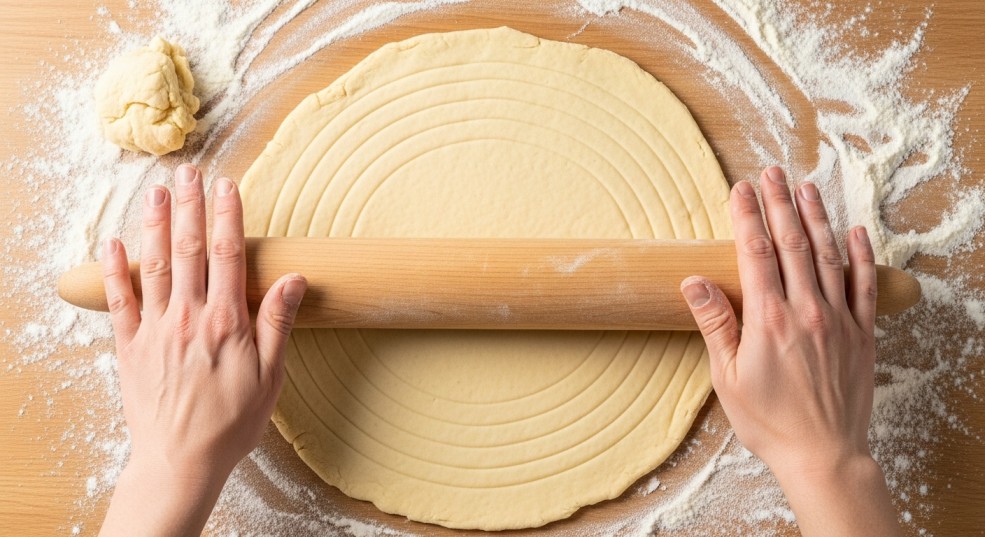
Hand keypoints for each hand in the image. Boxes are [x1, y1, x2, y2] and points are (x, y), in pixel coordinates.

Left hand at [98, 164, 306, 536]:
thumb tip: (293, 280)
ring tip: (157, 192)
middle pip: (188, 250)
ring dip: (156, 225)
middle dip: (190, 207)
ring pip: (154, 266)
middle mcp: (187, 318)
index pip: (226, 256)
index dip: (227, 217)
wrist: (181, 461)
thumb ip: (278, 324)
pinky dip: (116, 270)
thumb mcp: (271, 377)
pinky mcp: (130, 348)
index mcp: (226, 323)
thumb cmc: (232, 423)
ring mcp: (155, 330)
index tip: (228, 186)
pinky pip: (120, 301)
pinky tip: (115, 243)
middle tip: (189, 173)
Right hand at [681, 166, 899, 535]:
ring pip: (827, 255)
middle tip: (771, 173)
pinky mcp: (862, 334)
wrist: (823, 455)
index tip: (740, 189)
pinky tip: (855, 231)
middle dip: (779, 203)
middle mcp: (806, 311)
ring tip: (805, 187)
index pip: (756, 253)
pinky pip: (864, 285)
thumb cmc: (768, 421)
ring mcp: (838, 320)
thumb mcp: (727, 377)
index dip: (747, 216)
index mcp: (769, 320)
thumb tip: (693, 282)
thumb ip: (715, 324)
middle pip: (792, 243)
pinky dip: (860, 255)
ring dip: (816, 218)